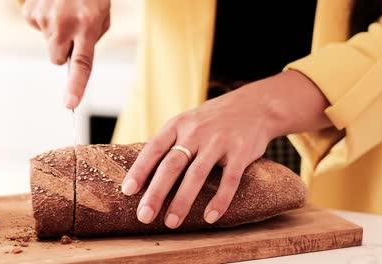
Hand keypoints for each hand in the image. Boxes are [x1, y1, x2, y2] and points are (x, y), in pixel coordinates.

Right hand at [22, 0, 110, 108]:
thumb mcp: (102, 17)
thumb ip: (90, 40)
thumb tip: (71, 57)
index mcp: (86, 27)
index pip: (82, 64)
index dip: (76, 86)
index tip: (70, 104)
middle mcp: (64, 24)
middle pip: (57, 59)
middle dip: (64, 52)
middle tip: (73, 31)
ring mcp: (44, 17)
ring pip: (48, 44)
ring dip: (56, 34)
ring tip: (64, 12)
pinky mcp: (30, 11)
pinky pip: (37, 29)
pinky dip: (45, 22)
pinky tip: (53, 7)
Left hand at [121, 70, 330, 228]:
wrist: (255, 106)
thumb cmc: (213, 120)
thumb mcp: (187, 121)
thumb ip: (168, 141)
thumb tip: (142, 167)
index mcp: (178, 125)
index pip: (153, 148)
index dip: (139, 170)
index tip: (127, 191)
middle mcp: (196, 132)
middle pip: (171, 165)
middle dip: (156, 192)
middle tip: (144, 216)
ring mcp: (219, 141)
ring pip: (197, 174)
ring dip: (183, 200)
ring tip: (172, 223)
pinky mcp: (241, 152)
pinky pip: (229, 179)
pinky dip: (220, 199)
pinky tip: (210, 217)